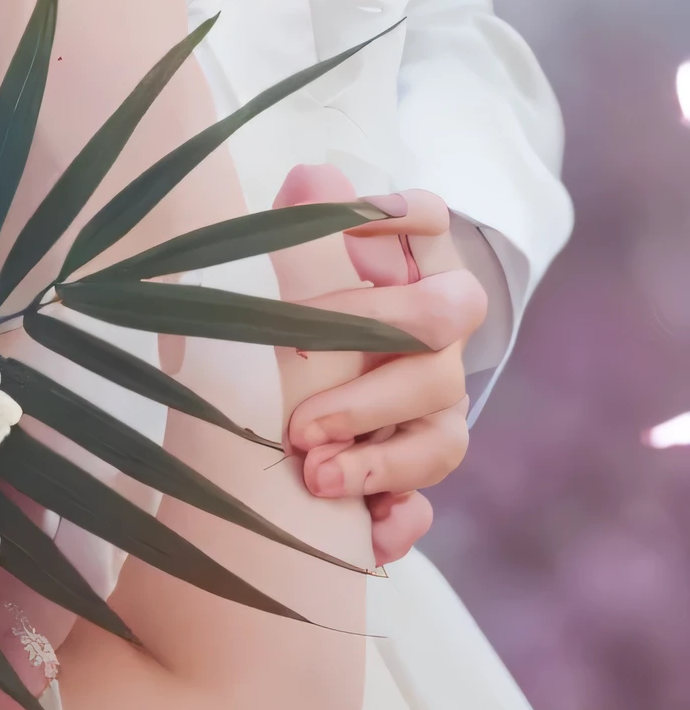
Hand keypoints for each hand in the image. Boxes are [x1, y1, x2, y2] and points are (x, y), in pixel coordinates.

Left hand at [275, 163, 485, 562]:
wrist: (268, 401)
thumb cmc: (271, 311)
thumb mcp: (269, 274)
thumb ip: (296, 235)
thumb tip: (311, 177)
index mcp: (399, 260)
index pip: (426, 216)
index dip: (398, 215)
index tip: (350, 229)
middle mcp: (433, 328)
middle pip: (440, 326)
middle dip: (374, 367)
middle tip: (302, 412)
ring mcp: (435, 400)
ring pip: (441, 432)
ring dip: (380, 458)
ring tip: (313, 473)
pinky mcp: (414, 466)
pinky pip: (425, 503)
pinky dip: (398, 519)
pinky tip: (368, 531)